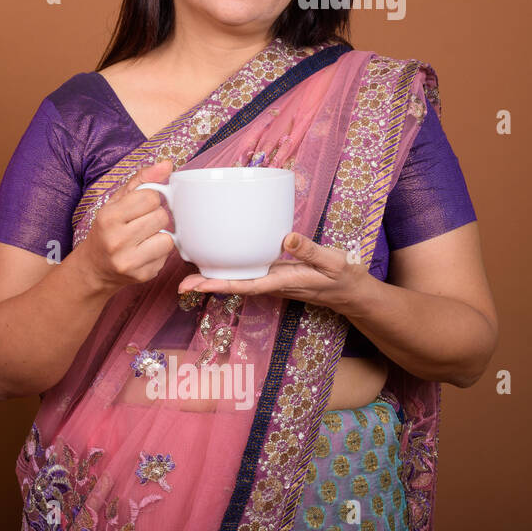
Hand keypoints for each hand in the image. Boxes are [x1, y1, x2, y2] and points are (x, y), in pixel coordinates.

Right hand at [77, 160, 176, 292]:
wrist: (95, 268)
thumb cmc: (107, 230)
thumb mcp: (116, 202)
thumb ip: (141, 180)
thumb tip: (167, 164)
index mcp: (108, 217)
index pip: (150, 197)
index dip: (150, 199)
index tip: (140, 206)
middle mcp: (116, 240)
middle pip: (161, 217)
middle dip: (156, 217)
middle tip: (142, 223)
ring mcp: (129, 261)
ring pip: (167, 238)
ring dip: (160, 236)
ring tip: (144, 238)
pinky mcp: (143, 275)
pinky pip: (166, 257)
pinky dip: (159, 252)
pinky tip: (144, 252)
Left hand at [176, 232, 370, 312]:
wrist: (352, 292)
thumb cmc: (343, 278)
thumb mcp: (332, 262)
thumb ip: (310, 251)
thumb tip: (285, 238)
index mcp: (282, 281)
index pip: (245, 284)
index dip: (220, 285)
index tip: (197, 285)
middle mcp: (271, 282)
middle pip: (234, 284)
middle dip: (207, 285)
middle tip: (180, 284)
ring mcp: (271, 279)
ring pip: (237, 279)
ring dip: (214, 278)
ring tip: (188, 275)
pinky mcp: (274, 273)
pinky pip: (247, 272)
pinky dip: (229, 268)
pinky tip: (216, 261)